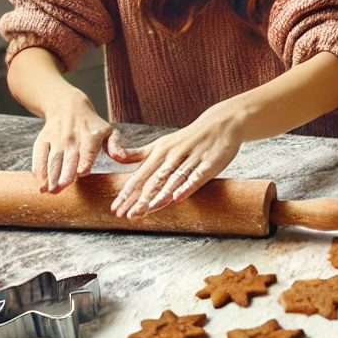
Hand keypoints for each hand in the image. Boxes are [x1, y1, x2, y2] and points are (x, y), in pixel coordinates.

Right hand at [32, 92, 110, 192]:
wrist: (67, 106)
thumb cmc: (91, 126)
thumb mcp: (108, 131)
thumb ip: (115, 146)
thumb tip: (120, 158)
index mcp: (91, 135)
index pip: (88, 150)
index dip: (85, 160)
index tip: (81, 172)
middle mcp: (72, 137)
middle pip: (68, 157)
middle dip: (64, 173)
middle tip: (61, 188)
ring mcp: (56, 139)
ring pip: (53, 159)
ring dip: (50, 175)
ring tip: (50, 190)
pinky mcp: (42, 140)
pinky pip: (39, 156)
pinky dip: (39, 171)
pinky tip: (41, 184)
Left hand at [109, 104, 243, 217]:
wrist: (221, 122)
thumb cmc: (189, 137)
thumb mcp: (162, 143)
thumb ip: (140, 154)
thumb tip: (116, 158)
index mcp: (160, 151)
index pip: (141, 175)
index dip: (128, 193)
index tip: (117, 209)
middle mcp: (173, 155)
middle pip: (154, 180)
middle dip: (140, 198)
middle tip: (127, 215)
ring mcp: (192, 159)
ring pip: (172, 179)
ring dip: (159, 196)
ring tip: (146, 210)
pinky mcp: (210, 163)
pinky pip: (196, 177)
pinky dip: (187, 187)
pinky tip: (178, 198)